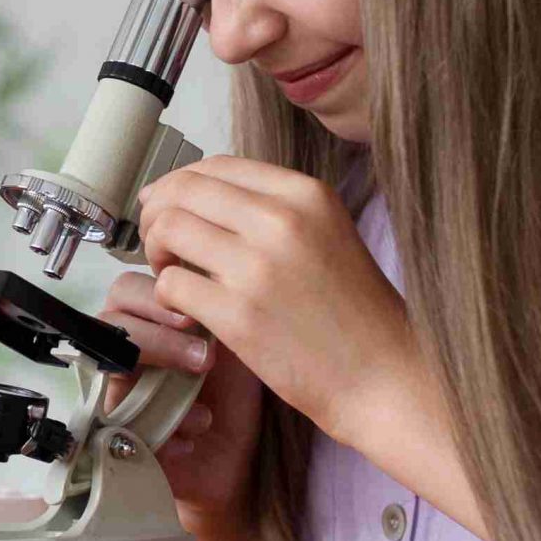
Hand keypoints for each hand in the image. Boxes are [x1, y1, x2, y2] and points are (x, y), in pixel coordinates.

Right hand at [98, 270, 264, 540]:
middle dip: (156, 327)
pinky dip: (166, 425)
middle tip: (200, 345)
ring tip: (201, 377)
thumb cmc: (234, 397)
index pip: (128, 288)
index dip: (155, 290)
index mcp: (149, 323)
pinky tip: (199, 425)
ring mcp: (121, 393)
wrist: (238, 459)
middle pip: (111, 319)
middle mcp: (128, 354)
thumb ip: (215, 301)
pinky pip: (123, 422)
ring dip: (158, 363)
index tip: (196, 304)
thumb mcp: (233, 338)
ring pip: (110, 365)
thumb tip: (216, 263)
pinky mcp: (123, 437)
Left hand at [135, 156, 413, 443]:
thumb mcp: (326, 232)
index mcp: (305, 194)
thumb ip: (272, 208)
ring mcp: (257, 268)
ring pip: (168, 229)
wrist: (383, 375)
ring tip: (172, 273)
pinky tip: (186, 309)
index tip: (167, 203)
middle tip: (160, 242)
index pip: (217, 166)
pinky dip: (167, 294)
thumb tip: (199, 193)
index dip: (180, 183)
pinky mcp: (237, 315)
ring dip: (157, 251)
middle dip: (157, 212)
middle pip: (183, 191)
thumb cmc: (354, 311)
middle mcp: (280, 221)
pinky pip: (170, 285)